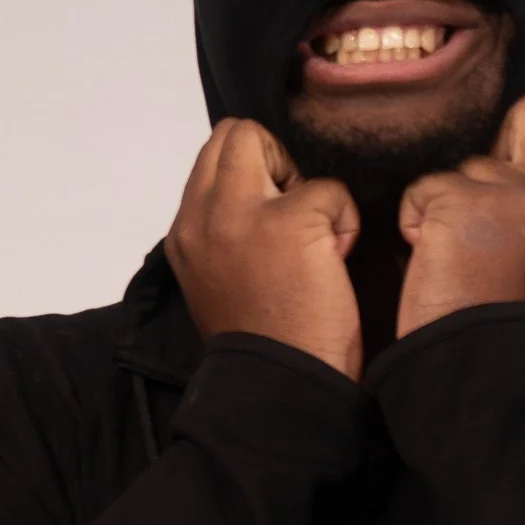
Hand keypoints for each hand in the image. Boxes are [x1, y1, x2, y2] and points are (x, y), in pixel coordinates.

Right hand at [165, 118, 362, 379]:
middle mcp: (200, 217)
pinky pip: (328, 188)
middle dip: (270, 162)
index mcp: (182, 235)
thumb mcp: (216, 280)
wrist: (282, 388)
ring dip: (298, 183)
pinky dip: (342, 221)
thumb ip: (221, 235)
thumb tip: (254, 199)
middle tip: (291, 216)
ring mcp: (241, 215)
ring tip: (308, 237)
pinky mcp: (288, 222)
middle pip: (232, 136)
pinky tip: (334, 261)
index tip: (269, 220)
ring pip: (260, 140)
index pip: (209, 160)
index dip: (250, 175)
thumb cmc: (262, 343)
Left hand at [397, 96, 524, 339]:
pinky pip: (422, 189)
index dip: (521, 143)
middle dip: (491, 149)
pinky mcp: (463, 203)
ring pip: (463, 164)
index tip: (501, 186)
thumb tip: (507, 164)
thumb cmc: (502, 318)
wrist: (479, 364)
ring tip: (454, 254)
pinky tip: (430, 258)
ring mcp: (512, 194)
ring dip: (447, 202)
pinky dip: (415, 220)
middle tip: (475, 205)